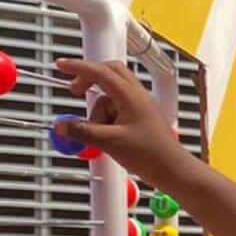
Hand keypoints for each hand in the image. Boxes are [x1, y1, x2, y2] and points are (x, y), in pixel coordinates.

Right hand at [53, 59, 200, 183]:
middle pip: (108, 74)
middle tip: (75, 91)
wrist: (173, 170)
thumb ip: (83, 132)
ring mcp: (138, 106)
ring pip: (109, 97)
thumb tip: (62, 126)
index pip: (100, 72)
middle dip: (89, 81)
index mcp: (131, 96)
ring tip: (101, 135)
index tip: (61, 65)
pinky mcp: (138, 118)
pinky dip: (106, 120)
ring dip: (98, 113)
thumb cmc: (153, 156)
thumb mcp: (111, 143)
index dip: (78, 67)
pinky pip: (115, 111)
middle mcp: (136, 96)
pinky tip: (107, 139)